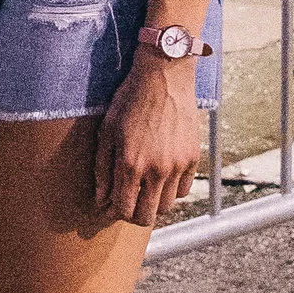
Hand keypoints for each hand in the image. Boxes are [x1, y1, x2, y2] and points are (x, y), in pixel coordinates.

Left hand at [93, 51, 204, 227]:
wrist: (164, 76)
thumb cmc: (130, 100)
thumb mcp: (107, 131)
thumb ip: (102, 169)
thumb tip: (100, 199)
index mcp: (130, 164)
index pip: (124, 210)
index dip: (115, 212)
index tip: (112, 205)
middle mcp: (156, 170)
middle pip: (147, 216)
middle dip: (135, 214)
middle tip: (128, 202)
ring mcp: (177, 165)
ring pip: (167, 206)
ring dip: (153, 203)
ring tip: (144, 189)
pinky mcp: (192, 158)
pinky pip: (184, 190)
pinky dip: (172, 190)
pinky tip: (161, 178)